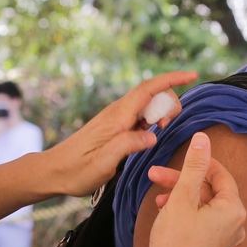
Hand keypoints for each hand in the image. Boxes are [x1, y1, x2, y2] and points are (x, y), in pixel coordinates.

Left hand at [42, 72, 192, 196]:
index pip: (148, 89)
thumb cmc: (76, 170)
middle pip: (152, 94)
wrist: (53, 171)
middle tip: (167, 127)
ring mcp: (115, 118)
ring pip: (147, 105)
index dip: (172, 79)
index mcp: (116, 118)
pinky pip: (140, 116)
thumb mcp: (103, 163)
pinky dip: (152, 121)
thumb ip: (127, 145)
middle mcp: (117, 113)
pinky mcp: (114, 127)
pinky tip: (149, 135)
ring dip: (161, 113)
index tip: (193, 75)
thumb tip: (152, 135)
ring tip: (160, 132)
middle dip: (169, 102)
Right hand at [145, 133, 245, 246]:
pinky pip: (203, 223)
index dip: (197, 163)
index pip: (219, 174)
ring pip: (203, 207)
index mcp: (234, 209)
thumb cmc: (175, 242)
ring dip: (180, 197)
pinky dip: (185, 214)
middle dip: (181, 182)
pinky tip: (166, 214)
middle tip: (155, 175)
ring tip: (158, 199)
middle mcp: (236, 225)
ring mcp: (226, 239)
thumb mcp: (182, 198)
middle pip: (209, 191)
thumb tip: (203, 139)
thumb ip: (193, 166)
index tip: (175, 159)